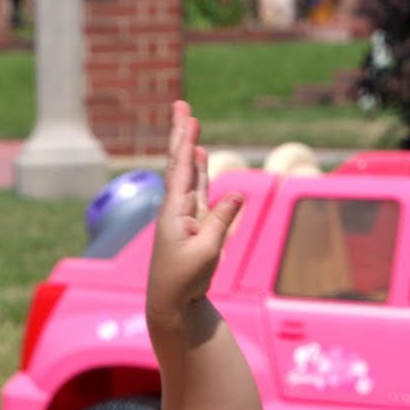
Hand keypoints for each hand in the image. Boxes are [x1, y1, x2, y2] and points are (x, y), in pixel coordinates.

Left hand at [146, 99, 243, 328]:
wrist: (171, 303)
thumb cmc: (185, 280)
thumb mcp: (207, 251)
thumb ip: (221, 221)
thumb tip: (238, 194)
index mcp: (174, 212)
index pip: (180, 170)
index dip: (185, 142)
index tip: (188, 117)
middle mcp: (176, 209)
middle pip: (179, 164)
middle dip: (181, 134)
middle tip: (181, 106)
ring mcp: (184, 216)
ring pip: (188, 175)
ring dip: (190, 149)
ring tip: (190, 124)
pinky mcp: (193, 225)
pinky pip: (197, 192)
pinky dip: (199, 172)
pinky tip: (200, 158)